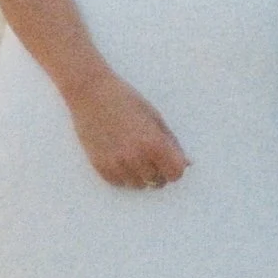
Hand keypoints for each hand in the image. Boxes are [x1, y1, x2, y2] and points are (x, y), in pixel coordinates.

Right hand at [69, 64, 189, 191]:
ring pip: (139, 185)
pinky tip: (119, 155)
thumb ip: (171, 142)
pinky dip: (123, 174)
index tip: (169, 159)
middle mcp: (136, 158)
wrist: (90, 92)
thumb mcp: (154, 116)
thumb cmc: (125, 99)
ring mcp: (117, 164)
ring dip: (140, 174)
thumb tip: (186, 164)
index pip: (175, 173)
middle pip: (158, 182)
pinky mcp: (100, 167)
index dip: (174, 167)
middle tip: (148, 152)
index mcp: (154, 143)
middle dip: (158, 170)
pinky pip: (120, 183)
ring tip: (132, 152)